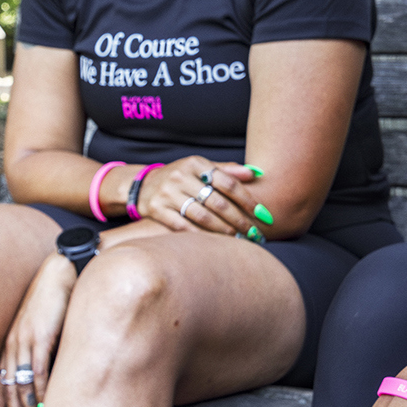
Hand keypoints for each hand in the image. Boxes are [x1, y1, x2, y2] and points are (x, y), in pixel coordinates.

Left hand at [0, 253, 75, 406]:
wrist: (60, 271)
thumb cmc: (55, 298)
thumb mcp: (43, 326)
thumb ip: (41, 350)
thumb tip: (47, 375)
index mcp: (12, 344)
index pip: (2, 383)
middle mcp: (13, 345)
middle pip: (9, 390)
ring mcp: (25, 341)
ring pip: (21, 385)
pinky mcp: (40, 336)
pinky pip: (37, 371)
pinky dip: (39, 393)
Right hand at [138, 157, 267, 238]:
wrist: (143, 186)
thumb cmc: (180, 177)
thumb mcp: (200, 168)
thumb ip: (226, 170)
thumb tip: (255, 173)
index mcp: (195, 163)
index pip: (228, 182)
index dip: (248, 199)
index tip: (263, 213)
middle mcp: (180, 176)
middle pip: (217, 202)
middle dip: (239, 219)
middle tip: (254, 232)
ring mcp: (167, 193)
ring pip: (202, 216)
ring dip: (223, 230)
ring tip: (238, 238)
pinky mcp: (157, 210)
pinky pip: (184, 226)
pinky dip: (202, 235)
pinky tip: (215, 243)